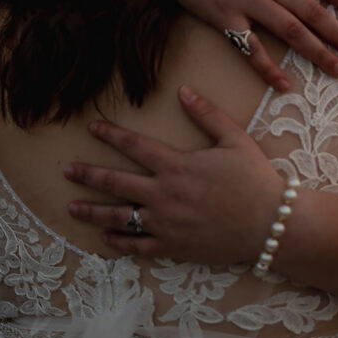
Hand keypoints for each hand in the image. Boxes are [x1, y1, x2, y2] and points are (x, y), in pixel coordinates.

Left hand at [66, 86, 281, 261]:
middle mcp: (164, 194)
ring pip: (120, 217)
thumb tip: (183, 91)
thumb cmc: (255, 178)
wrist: (270, 223)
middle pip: (116, 183)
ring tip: (72, 208)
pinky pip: (139, 246)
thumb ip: (207, 114)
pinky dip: (119, 243)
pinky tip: (105, 239)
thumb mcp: (234, 139)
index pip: (134, 146)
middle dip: (88, 175)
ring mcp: (166, 223)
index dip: (111, 135)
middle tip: (67, 171)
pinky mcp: (174, 246)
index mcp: (177, 166)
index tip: (92, 128)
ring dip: (93, 212)